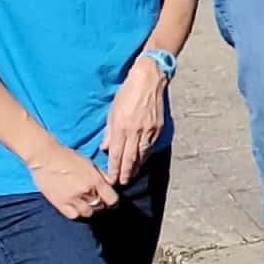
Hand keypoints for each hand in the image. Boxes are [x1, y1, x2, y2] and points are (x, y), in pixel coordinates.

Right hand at [25, 143, 115, 219]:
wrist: (44, 157)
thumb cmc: (67, 157)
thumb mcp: (89, 163)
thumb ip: (102, 175)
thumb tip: (111, 184)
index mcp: (96, 180)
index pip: (112, 199)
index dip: (113, 202)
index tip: (111, 202)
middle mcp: (86, 191)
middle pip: (100, 207)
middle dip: (101, 204)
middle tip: (96, 200)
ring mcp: (73, 199)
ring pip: (88, 213)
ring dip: (89, 209)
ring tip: (85, 203)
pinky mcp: (60, 203)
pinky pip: (73, 215)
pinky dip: (77, 213)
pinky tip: (75, 207)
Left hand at [101, 57, 167, 182]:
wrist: (148, 80)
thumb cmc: (127, 94)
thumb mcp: (112, 112)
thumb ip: (109, 132)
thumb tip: (106, 148)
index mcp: (121, 127)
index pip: (116, 153)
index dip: (114, 168)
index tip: (112, 179)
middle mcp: (135, 131)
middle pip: (130, 158)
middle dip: (125, 172)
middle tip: (122, 183)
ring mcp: (148, 130)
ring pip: (142, 154)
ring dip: (136, 167)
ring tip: (131, 175)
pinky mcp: (158, 127)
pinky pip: (150, 146)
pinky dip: (145, 155)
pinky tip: (142, 160)